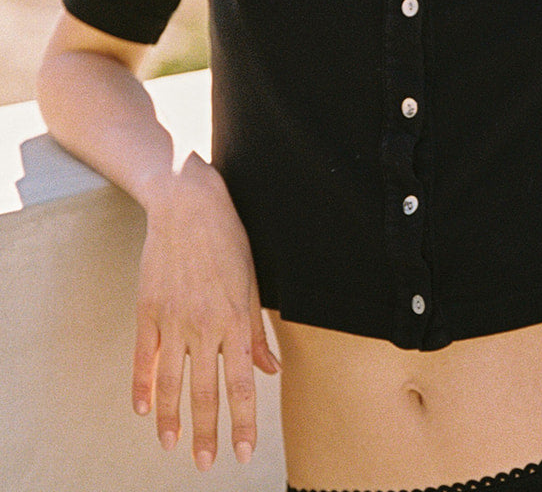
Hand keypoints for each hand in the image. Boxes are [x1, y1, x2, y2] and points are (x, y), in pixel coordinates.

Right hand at [131, 153, 279, 470]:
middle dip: (206, 432)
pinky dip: (142, 385)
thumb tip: (271, 370)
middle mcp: (204, 325)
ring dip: (170, 418)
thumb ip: (258, 332)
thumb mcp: (252, 282)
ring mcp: (173, 318)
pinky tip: (143, 409)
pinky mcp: (148, 308)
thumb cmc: (228, 240)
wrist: (188, 205)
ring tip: (171, 445)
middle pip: (204, 391)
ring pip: (170, 381)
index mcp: (236, 320)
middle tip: (206, 464)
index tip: (242, 452)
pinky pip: (143, 356)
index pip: (241, 384)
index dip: (243, 422)